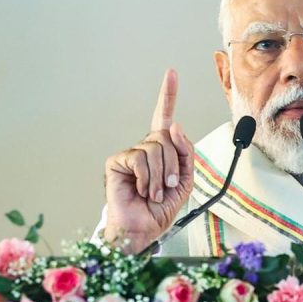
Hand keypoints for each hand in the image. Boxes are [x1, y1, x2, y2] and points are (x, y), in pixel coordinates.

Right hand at [103, 69, 193, 252]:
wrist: (143, 229)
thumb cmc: (161, 207)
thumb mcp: (185, 178)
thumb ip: (185, 151)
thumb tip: (174, 125)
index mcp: (162, 150)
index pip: (164, 117)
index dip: (168, 95)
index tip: (171, 73)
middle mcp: (145, 147)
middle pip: (167, 137)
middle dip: (173, 164)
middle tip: (168, 185)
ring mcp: (130, 154)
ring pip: (156, 148)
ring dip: (162, 175)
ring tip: (155, 191)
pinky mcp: (117, 161)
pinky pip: (141, 158)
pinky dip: (148, 178)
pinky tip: (142, 190)